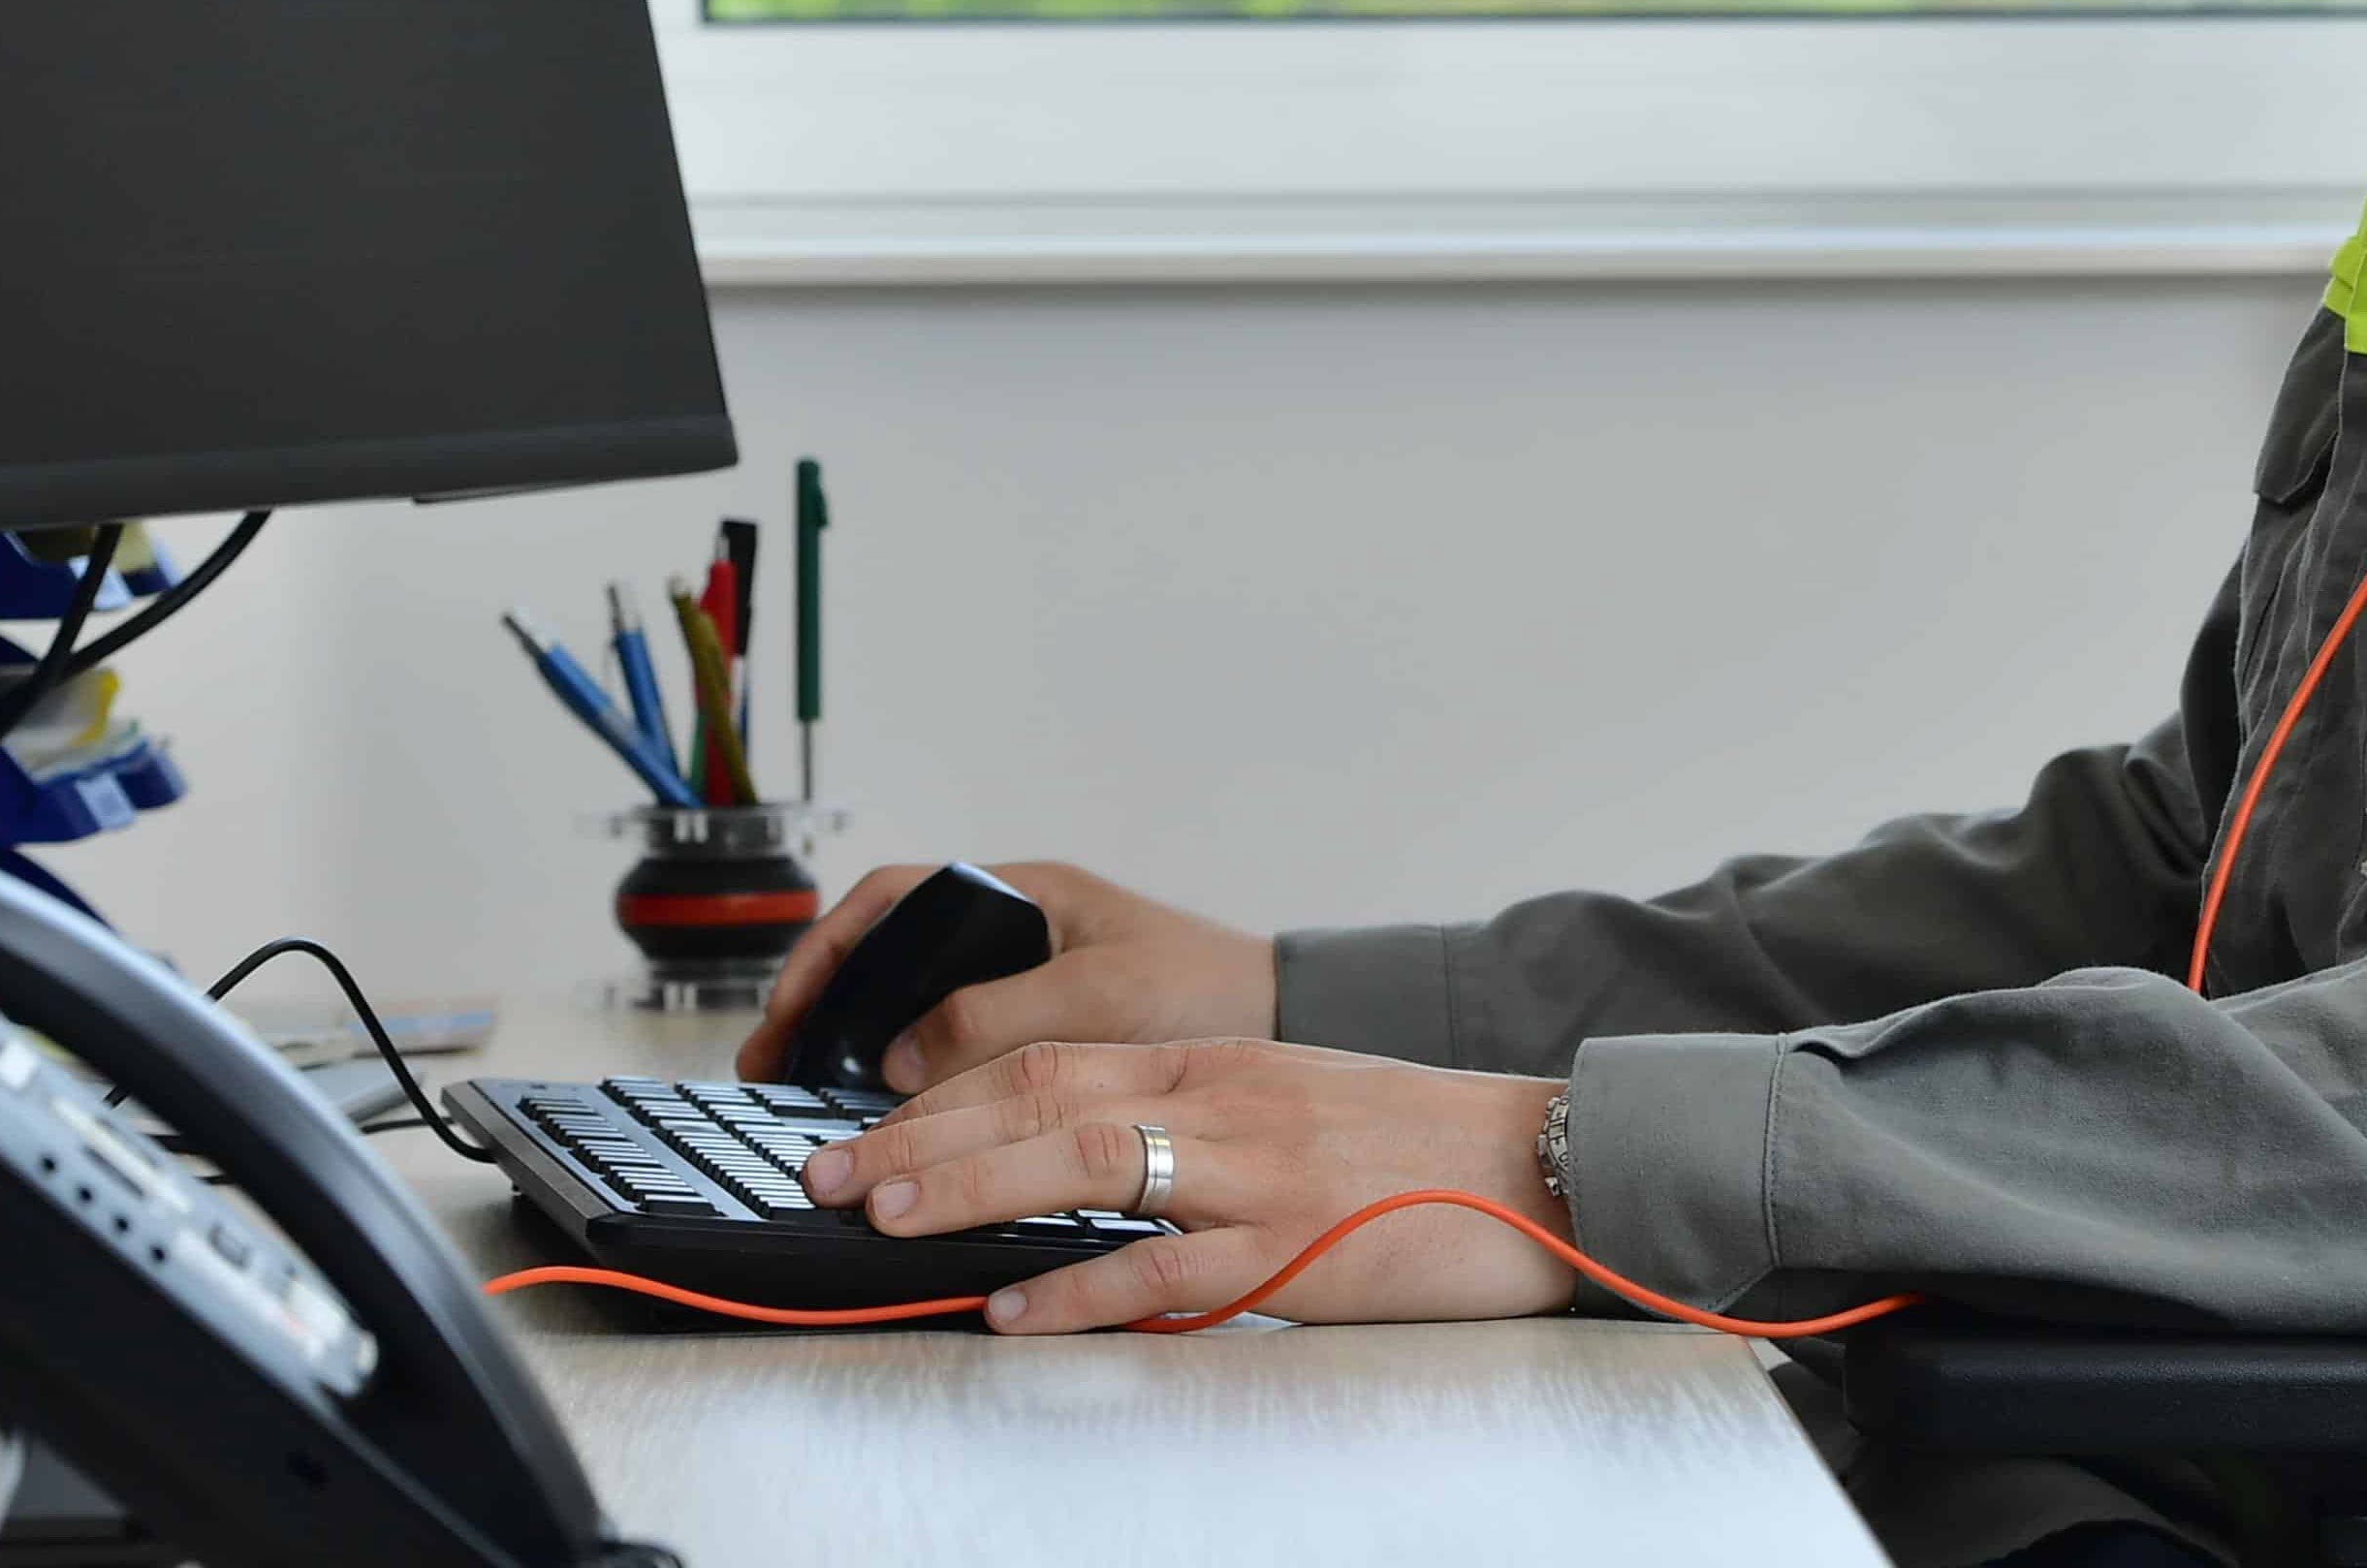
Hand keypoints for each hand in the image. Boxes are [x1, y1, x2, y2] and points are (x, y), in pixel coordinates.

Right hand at [737, 858, 1276, 1093]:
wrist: (1290, 1026)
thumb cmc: (1211, 990)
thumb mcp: (1102, 994)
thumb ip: (1003, 1020)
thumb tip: (903, 1061)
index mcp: (1024, 895)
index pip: (892, 900)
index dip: (829, 949)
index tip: (788, 1007)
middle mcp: (1015, 934)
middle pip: (887, 961)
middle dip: (823, 1008)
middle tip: (772, 1068)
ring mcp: (1027, 987)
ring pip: (915, 1015)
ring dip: (862, 1055)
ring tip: (815, 1104)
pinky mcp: (1046, 1043)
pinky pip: (956, 1059)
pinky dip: (915, 1090)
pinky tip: (896, 1129)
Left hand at [798, 1037, 1574, 1333]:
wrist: (1544, 1164)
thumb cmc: (1418, 1147)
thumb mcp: (1290, 1106)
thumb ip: (1191, 1124)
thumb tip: (1077, 1163)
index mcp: (1214, 1064)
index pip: (1046, 1059)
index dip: (939, 1095)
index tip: (857, 1128)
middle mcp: (1221, 1102)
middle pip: (1038, 1099)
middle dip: (914, 1137)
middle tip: (823, 1173)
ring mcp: (1254, 1174)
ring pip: (1081, 1165)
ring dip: (968, 1190)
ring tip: (883, 1218)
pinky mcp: (1292, 1250)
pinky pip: (1163, 1270)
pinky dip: (1078, 1290)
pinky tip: (1015, 1307)